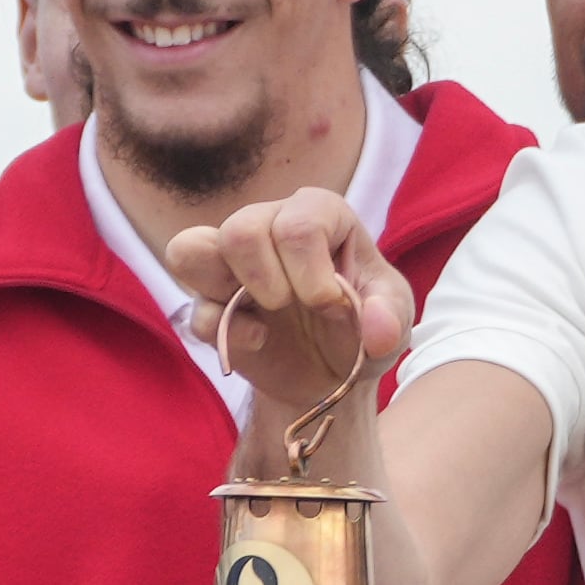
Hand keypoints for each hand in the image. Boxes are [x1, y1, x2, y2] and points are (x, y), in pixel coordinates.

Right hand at [161, 194, 415, 460]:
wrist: (336, 370)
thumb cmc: (364, 325)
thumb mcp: (393, 318)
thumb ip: (390, 318)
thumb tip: (376, 330)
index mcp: (318, 213)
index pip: (297, 225)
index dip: (314, 274)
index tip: (334, 304)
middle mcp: (268, 224)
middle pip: (240, 229)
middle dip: (272, 281)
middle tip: (299, 306)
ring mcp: (233, 265)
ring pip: (190, 248)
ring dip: (230, 291)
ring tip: (268, 310)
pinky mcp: (212, 305)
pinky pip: (195, 312)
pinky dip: (228, 335)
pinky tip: (260, 341)